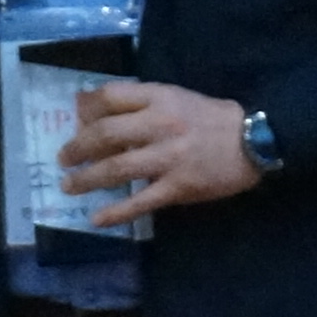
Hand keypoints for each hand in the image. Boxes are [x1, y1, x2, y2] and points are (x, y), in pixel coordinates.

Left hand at [58, 81, 261, 224]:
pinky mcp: (178, 186)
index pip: (111, 97)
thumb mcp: (175, 97)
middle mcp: (160, 124)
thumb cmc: (210, 118)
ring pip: (116, 169)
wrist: (253, 141)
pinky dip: (115, 212)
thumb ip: (139, 102)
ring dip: (86, 179)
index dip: (86, 109)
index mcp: (160, 98)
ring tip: (69, 187)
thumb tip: (92, 107)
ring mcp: (168, 157)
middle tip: (63, 159)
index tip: (75, 121)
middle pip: (105, 135)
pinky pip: (140, 202)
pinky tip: (97, 219)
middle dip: (77, 148)